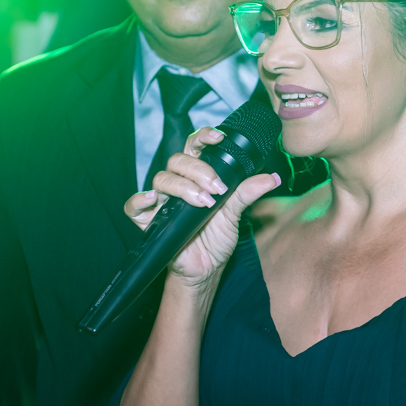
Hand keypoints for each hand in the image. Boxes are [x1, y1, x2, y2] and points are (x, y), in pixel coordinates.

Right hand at [124, 126, 280, 289]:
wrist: (206, 268)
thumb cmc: (217, 238)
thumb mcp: (235, 214)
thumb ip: (247, 193)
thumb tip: (271, 178)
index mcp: (197, 176)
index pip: (194, 147)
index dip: (203, 137)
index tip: (218, 139)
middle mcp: (179, 184)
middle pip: (178, 161)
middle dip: (199, 170)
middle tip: (217, 188)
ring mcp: (163, 201)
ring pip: (162, 179)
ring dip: (184, 187)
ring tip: (204, 203)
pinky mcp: (149, 221)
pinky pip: (134, 206)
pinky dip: (140, 200)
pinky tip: (154, 200)